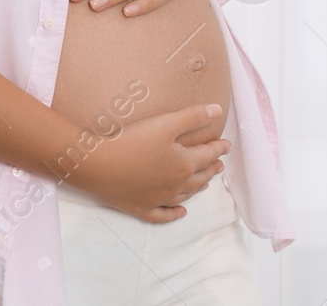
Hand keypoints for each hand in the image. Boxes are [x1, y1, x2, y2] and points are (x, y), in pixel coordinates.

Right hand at [63, 103, 230, 221]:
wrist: (99, 165)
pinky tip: (181, 212)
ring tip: (206, 183)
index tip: (227, 145)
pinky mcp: (142, 208)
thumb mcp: (166, 122)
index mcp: (185, 164)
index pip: (208, 155)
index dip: (219, 148)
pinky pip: (163, 215)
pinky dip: (174, 214)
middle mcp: (176, 185)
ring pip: (186, 195)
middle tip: (220, 164)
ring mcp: (159, 199)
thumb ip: (194, 116)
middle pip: (200, 177)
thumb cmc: (133, 140)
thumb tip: (218, 111)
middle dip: (212, 168)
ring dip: (198, 188)